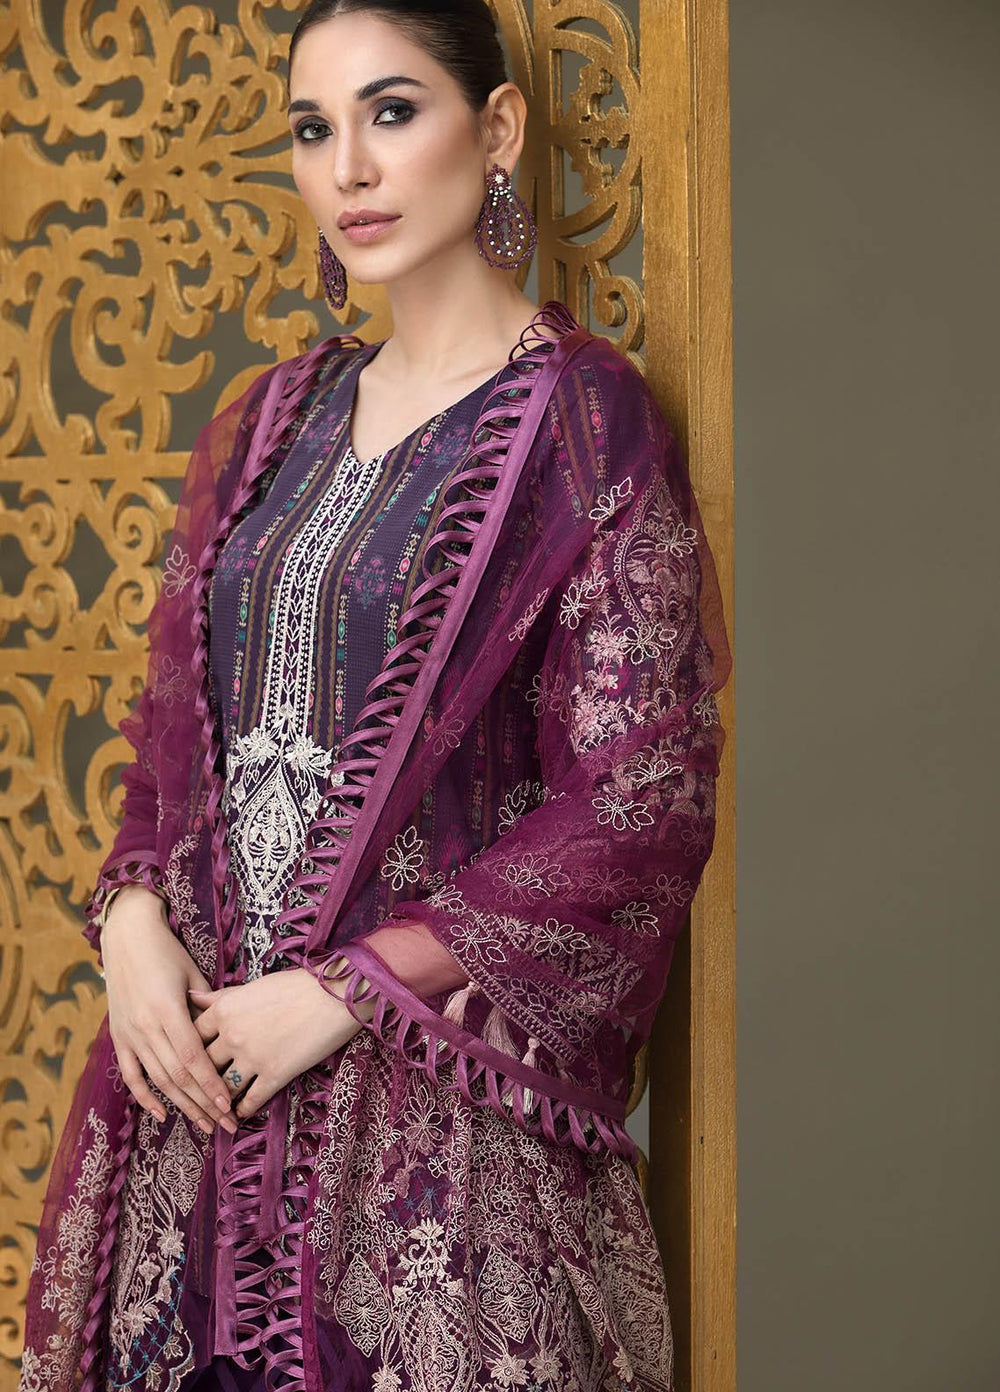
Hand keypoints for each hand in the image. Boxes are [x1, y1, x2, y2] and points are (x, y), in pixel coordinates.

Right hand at [101, 885, 237, 1135]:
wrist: (127, 936)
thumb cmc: (168, 951)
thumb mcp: (193, 973)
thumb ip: (209, 1007)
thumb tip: (229, 1036)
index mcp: (167, 1010)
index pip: (193, 1058)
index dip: (210, 1084)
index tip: (229, 1105)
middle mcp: (146, 1027)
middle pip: (177, 1076)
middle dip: (203, 1103)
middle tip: (225, 1125)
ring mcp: (129, 1034)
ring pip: (158, 1080)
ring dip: (182, 1105)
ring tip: (204, 1125)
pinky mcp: (118, 1036)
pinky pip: (131, 1074)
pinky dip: (145, 1097)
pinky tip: (162, 1114)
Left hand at [186, 966, 374, 1119]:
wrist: (334, 994)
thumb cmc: (295, 985)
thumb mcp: (253, 986)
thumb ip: (221, 997)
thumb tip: (191, 997)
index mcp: (224, 1010)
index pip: (191, 1036)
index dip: (186, 1051)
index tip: (186, 1061)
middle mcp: (232, 1035)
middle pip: (203, 1066)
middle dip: (197, 1081)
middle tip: (193, 1094)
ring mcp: (252, 1057)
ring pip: (223, 1087)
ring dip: (217, 1101)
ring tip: (214, 1110)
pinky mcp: (275, 1074)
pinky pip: (250, 1100)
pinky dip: (242, 1110)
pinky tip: (240, 1114)